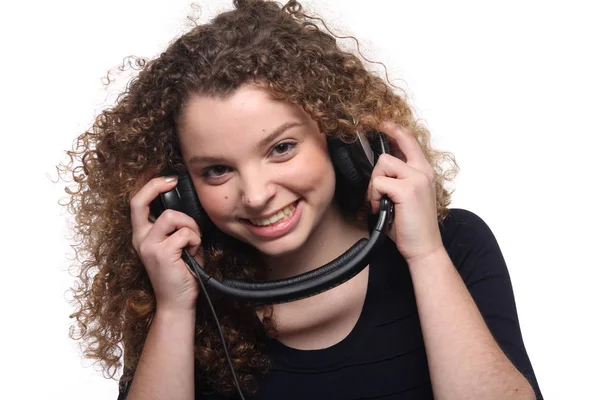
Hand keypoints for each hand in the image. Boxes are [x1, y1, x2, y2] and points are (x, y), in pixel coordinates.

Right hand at [130, 176, 201, 310]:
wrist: (177, 303)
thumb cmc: (181, 274)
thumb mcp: (176, 245)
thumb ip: (176, 228)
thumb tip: (186, 209)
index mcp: (142, 236)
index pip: (137, 203)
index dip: (149, 185)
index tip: (167, 178)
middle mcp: (141, 239)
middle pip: (139, 202)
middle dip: (156, 186)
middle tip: (173, 182)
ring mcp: (149, 246)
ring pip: (173, 217)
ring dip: (191, 226)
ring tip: (193, 242)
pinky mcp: (162, 253)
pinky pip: (185, 234)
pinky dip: (195, 241)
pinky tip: (194, 253)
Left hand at [367, 121, 444, 263]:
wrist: (424, 247)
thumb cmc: (412, 225)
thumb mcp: (407, 196)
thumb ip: (399, 179)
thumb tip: (380, 169)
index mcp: (424, 172)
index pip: (409, 141)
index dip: (395, 130)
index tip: (383, 123)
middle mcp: (423, 171)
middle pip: (387, 154)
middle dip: (376, 176)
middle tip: (378, 195)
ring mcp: (416, 178)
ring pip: (381, 167)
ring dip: (375, 188)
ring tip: (382, 204)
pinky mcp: (407, 189)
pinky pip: (379, 183)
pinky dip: (374, 197)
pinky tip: (382, 209)